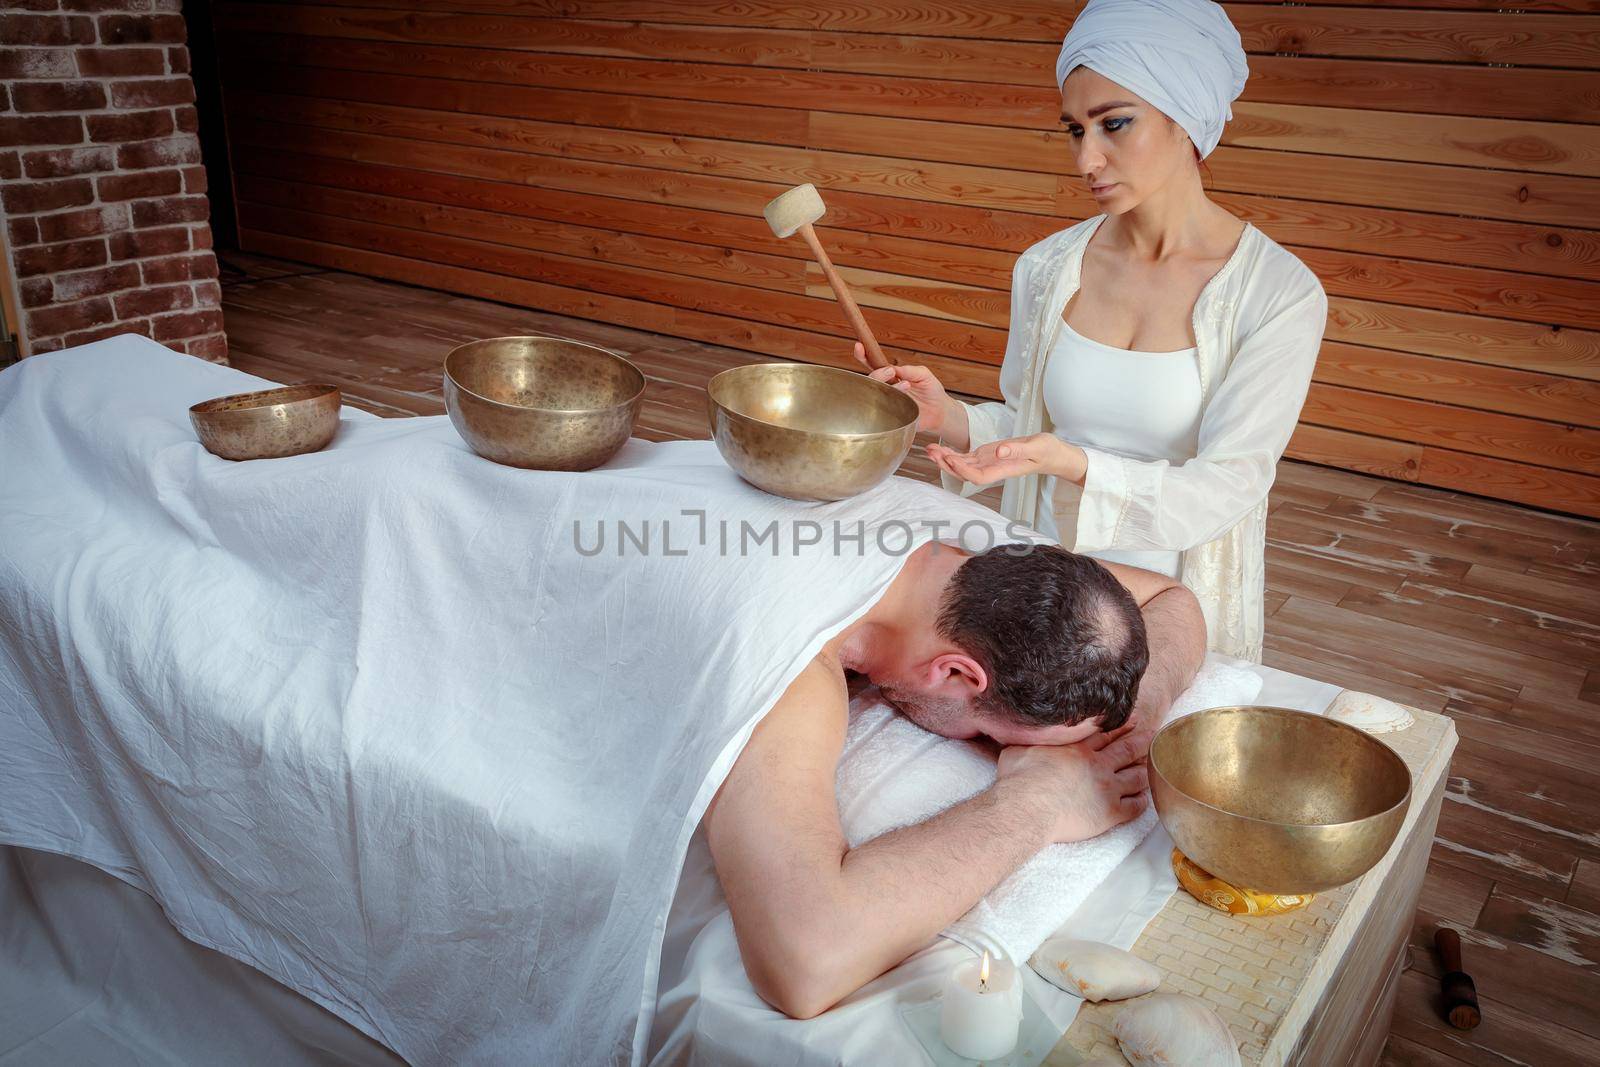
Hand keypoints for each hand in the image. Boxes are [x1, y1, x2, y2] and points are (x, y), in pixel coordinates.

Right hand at [850, 342, 950, 434]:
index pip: (873, 365)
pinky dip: (892, 404)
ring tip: (907, 385)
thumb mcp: (924, 374)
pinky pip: (883, 411)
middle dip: (877, 374)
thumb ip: (909, 370)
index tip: (859, 346)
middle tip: (891, 372)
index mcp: (891, 376)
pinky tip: (905, 401)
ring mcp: (887, 403)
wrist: (941, 413)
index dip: (864, 356)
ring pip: (876, 394)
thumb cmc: (932, 391)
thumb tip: (893, 367)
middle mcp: (886, 389)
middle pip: (870, 380)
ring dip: (890, 388)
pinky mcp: (891, 418)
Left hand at [927, 433, 1081, 487]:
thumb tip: (998, 451)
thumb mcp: (1036, 447)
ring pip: (961, 465)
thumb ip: (1017, 450)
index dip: (962, 470)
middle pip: (964, 473)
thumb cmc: (1047, 451)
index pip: (977, 477)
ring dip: (944, 459)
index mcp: (1002, 470)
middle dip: (946, 465)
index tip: (950, 459)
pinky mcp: (986, 455)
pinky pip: (965, 457)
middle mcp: (992, 469)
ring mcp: (987, 463)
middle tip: (931, 451)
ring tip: (929, 448)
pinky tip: (939, 447)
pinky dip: (951, 453)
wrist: (1052, 453)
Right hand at [995, 723, 1149, 842]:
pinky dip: (1142, 801)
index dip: (1121, 727)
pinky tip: (1144, 799)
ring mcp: (1107, 789)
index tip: (1134, 720)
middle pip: (1127, 750)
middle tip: (1152, 735)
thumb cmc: (1019, 779)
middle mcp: (1098, 765)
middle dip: (1141, 741)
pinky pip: (1134, 807)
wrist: (1028, 807)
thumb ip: (1027, 739)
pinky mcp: (1110, 813)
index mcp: (1078, 749)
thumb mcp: (1018, 748)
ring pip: (1136, 777)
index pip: (1106, 735)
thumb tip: (1017, 731)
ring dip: (1145, 771)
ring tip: (1152, 767)